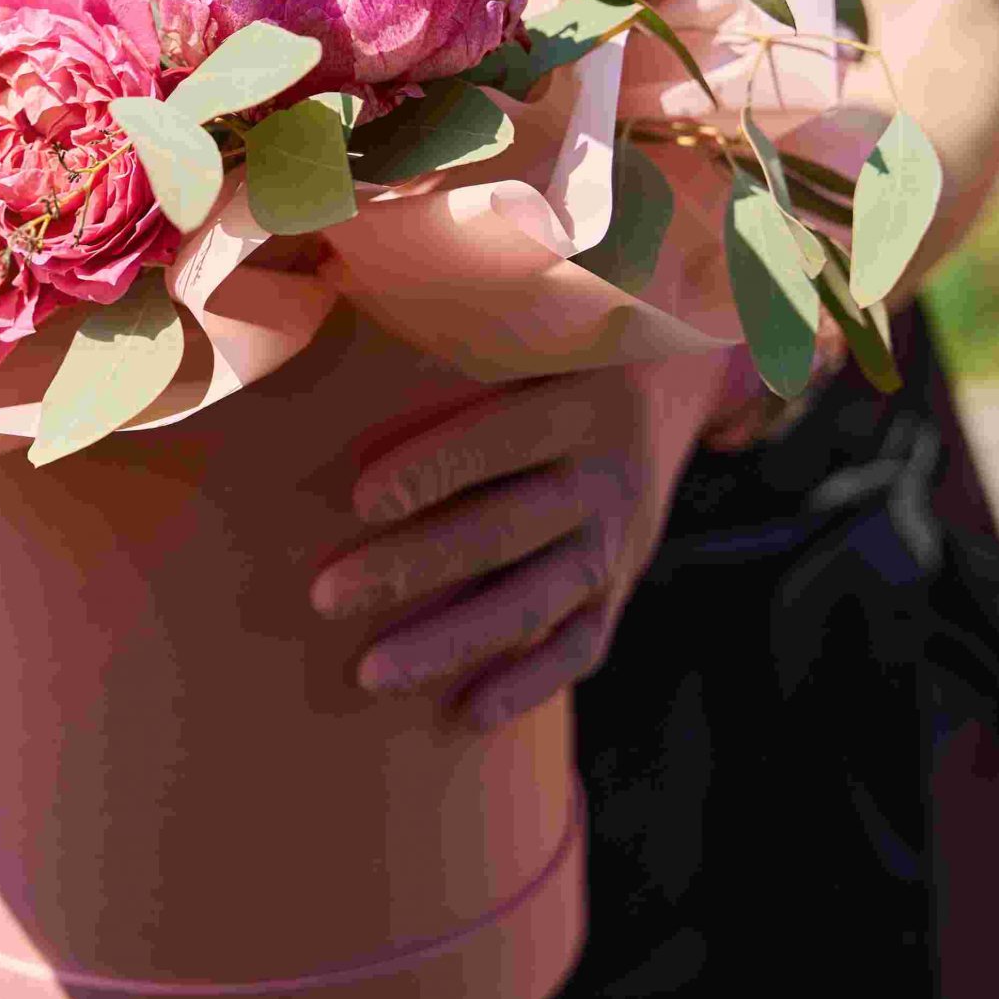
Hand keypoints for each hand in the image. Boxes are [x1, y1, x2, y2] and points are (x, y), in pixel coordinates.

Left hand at [312, 350, 737, 726]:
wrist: (673, 386)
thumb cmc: (555, 345)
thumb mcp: (536, 316)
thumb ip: (466, 316)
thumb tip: (351, 280)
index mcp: (580, 400)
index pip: (500, 438)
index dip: (433, 467)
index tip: (357, 497)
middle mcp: (605, 475)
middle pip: (504, 531)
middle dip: (412, 568)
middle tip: (325, 597)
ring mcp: (618, 540)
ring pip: (535, 602)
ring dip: (452, 644)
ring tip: (368, 674)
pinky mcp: (620, 587)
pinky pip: (579, 648)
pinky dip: (527, 686)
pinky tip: (463, 718)